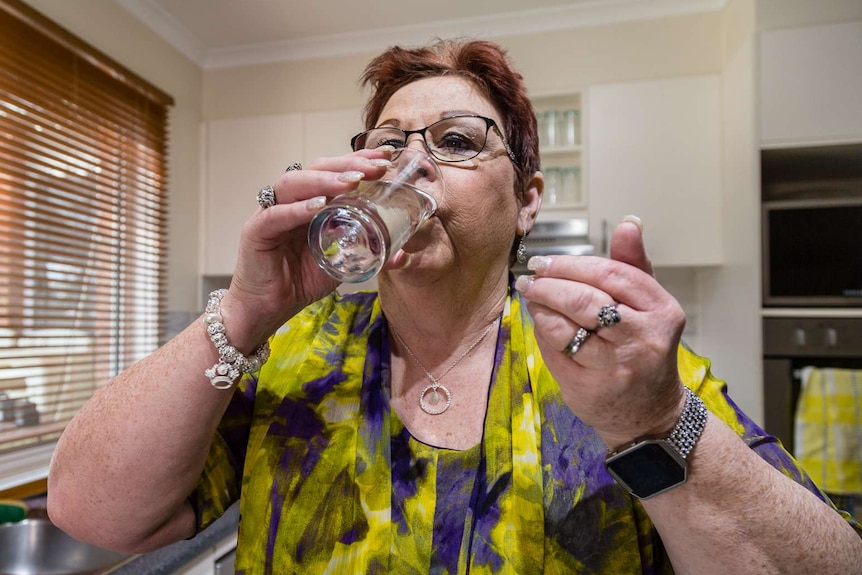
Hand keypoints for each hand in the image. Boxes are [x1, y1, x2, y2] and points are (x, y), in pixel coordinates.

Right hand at [222, 149, 394, 348]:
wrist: (269, 309)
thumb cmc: (301, 281)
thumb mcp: (341, 264)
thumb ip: (367, 255)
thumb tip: (402, 256)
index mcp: (310, 202)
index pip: (334, 172)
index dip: (358, 161)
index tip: (386, 158)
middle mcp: (290, 201)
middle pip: (316, 169)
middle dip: (348, 165)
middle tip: (376, 167)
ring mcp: (271, 213)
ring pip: (294, 184)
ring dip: (325, 180)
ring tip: (352, 182)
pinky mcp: (256, 231)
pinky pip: (275, 215)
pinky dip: (297, 209)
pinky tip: (318, 205)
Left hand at [515, 217, 686, 448]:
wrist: (649, 413)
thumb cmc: (643, 347)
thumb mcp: (648, 305)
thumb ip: (633, 264)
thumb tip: (628, 222)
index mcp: (661, 311)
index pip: (610, 274)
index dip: (572, 264)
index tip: (545, 261)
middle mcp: (643, 339)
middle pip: (585, 299)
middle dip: (550, 284)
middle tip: (531, 278)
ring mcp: (616, 367)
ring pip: (565, 326)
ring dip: (541, 307)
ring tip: (532, 297)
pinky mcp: (591, 388)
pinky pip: (555, 351)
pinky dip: (543, 333)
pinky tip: (540, 323)